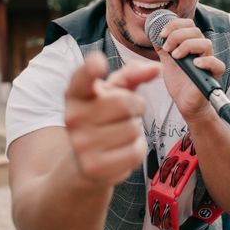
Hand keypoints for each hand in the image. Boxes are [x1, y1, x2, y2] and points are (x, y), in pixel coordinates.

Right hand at [64, 52, 159, 185]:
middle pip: (125, 103)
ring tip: (120, 133)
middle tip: (125, 114)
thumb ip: (132, 75)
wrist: (85, 162)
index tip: (98, 62)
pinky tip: (122, 150)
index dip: (90, 69)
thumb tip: (156, 68)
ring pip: (133, 129)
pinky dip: (136, 150)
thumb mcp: (114, 92)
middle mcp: (73, 117)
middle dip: (136, 106)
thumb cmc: (104, 118)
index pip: (81, 78)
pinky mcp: (94, 167)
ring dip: (135, 130)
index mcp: (76, 94)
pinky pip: (134, 152)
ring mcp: (81, 144)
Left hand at [156, 18, 225, 122]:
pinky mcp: (212, 75)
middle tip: (167, 48)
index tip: (162, 34)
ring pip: (206, 43)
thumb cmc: (178, 80)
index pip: (188, 24)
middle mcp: (201, 50)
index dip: (175, 25)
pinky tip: (194, 64)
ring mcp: (208, 62)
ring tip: (176, 56)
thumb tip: (152, 32)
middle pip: (195, 31)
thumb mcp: (166, 60)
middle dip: (177, 36)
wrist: (184, 101)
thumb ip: (162, 46)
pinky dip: (206, 61)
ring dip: (188, 46)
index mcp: (191, 43)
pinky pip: (217, 64)